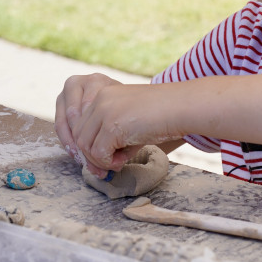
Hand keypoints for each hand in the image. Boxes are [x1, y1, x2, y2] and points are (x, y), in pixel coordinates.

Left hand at [55, 74, 176, 175]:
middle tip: (110, 167)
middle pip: (80, 136)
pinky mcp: (111, 125)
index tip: (105, 160)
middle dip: (92, 157)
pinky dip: (108, 162)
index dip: (90, 146)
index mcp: (103, 95)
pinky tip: (124, 159)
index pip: (82, 126)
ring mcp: (104, 111)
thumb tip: (98, 164)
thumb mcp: (131, 122)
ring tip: (120, 161)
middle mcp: (99, 100)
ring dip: (100, 160)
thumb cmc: (163, 115)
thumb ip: (112, 137)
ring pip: (85, 146)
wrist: (181, 107)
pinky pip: (98, 153)